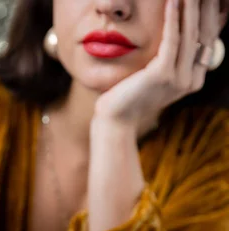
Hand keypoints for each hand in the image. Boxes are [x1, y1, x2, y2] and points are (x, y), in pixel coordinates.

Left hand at [94, 0, 220, 131]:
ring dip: (191, 6)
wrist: (116, 119)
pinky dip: (173, 18)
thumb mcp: (157, 75)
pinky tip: (172, 0)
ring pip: (191, 34)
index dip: (212, 14)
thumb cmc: (132, 94)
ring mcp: (179, 79)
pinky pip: (172, 40)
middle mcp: (191, 80)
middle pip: (205, 34)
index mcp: (194, 80)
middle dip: (207, 6)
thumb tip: (183, 30)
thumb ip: (172, 58)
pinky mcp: (163, 75)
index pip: (208, 40)